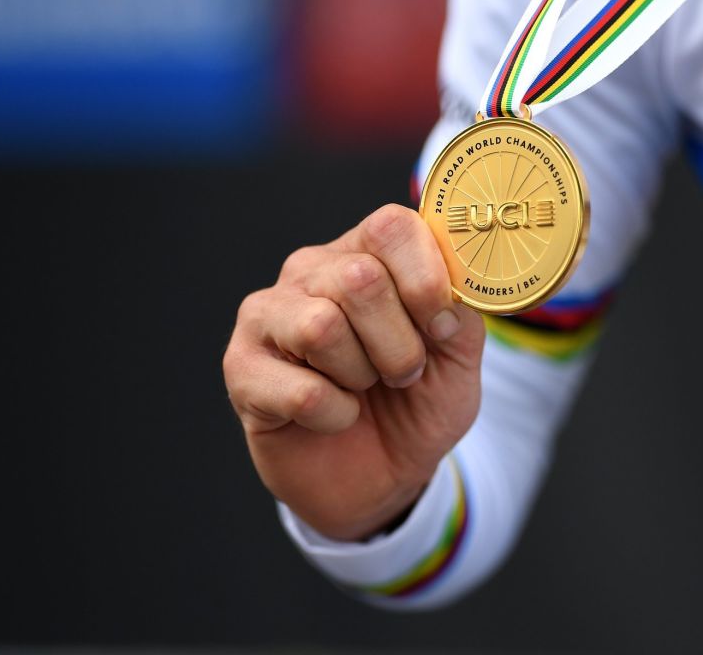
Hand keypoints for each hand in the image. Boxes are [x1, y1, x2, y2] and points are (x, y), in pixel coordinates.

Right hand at [222, 204, 485, 540]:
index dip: (425, 279)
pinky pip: (301, 390)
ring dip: (362, 375)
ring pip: (322, 326)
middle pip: (359, 278)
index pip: (391, 226)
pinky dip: (335, 415)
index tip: (440, 327)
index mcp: (365, 252)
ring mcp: (267, 315)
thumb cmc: (416, 404)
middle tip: (402, 373)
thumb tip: (449, 293)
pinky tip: (331, 416)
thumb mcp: (459, 359)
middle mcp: (310, 271)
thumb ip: (461, 315)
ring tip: (362, 388)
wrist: (379, 476)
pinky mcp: (241, 367)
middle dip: (399, 342)